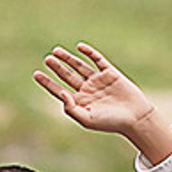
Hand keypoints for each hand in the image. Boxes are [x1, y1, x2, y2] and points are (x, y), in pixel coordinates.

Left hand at [34, 43, 158, 136]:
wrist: (134, 117)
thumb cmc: (110, 122)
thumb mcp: (87, 119)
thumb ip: (71, 108)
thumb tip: (60, 92)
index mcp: (79, 102)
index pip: (58, 90)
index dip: (47, 82)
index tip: (36, 74)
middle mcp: (86, 90)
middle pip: (67, 76)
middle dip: (56, 67)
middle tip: (47, 59)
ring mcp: (98, 80)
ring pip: (79, 66)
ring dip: (68, 59)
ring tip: (56, 51)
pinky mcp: (110, 73)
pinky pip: (97, 60)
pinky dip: (89, 53)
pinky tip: (79, 48)